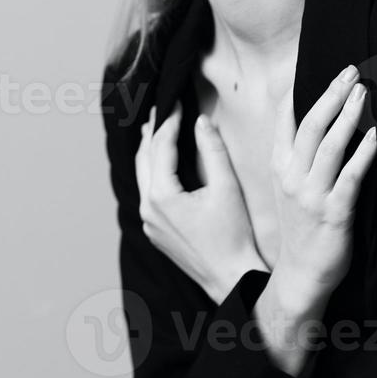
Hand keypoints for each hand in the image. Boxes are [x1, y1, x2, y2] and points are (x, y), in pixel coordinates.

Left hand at [135, 103, 268, 305]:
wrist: (230, 277)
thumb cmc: (233, 236)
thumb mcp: (226, 187)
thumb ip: (212, 150)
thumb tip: (201, 121)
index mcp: (162, 196)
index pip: (161, 146)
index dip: (169, 120)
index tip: (175, 100)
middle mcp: (148, 210)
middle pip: (144, 159)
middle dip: (153, 132)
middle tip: (160, 108)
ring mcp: (149, 223)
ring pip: (143, 177)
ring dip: (150, 152)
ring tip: (157, 129)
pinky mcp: (155, 232)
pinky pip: (148, 194)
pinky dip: (153, 173)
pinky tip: (163, 165)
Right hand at [270, 66, 376, 304]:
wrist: (299, 275)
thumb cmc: (300, 227)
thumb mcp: (289, 187)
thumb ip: (298, 155)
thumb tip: (317, 118)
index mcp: (280, 168)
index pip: (285, 121)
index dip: (298, 91)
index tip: (314, 65)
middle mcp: (292, 178)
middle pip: (311, 126)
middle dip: (331, 94)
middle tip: (351, 70)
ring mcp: (312, 196)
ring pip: (330, 147)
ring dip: (348, 116)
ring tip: (363, 92)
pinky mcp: (335, 214)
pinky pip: (351, 178)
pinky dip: (364, 154)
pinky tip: (376, 136)